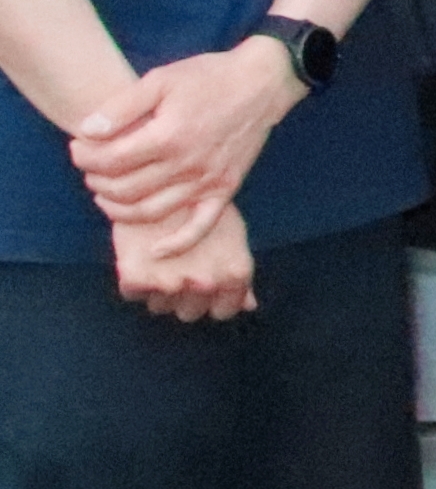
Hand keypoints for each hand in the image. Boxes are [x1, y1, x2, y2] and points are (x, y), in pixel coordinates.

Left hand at [72, 40, 304, 246]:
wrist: (262, 83)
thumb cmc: (209, 78)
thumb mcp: (160, 80)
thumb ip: (121, 107)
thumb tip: (87, 132)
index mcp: (168, 136)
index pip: (110, 161)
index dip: (85, 157)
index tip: (79, 147)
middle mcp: (187, 164)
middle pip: (124, 190)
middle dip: (96, 181)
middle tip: (91, 168)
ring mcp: (207, 181)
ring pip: (150, 212)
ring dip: (118, 210)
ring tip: (106, 195)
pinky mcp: (225, 189)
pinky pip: (200, 227)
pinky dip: (176, 244)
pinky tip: (155, 250)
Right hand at [112, 201, 254, 321]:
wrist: (159, 175)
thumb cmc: (200, 203)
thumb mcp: (231, 232)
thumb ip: (237, 272)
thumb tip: (248, 306)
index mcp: (236, 272)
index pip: (225, 311)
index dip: (213, 301)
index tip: (204, 286)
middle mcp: (207, 282)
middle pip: (190, 313)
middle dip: (184, 296)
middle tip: (178, 266)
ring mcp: (171, 282)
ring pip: (160, 306)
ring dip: (158, 289)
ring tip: (161, 255)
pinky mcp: (136, 277)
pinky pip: (133, 293)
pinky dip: (133, 277)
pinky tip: (142, 252)